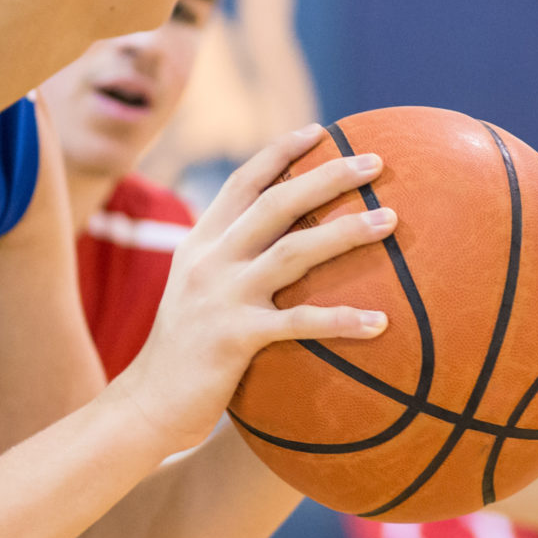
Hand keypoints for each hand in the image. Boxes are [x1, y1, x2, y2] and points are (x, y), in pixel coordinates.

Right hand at [111, 124, 392, 454]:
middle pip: (277, 202)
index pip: (243, 182)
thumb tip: (283, 247)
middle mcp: (209, 260)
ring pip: (293, 251)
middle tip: (376, 162)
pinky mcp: (234, 337)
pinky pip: (299, 323)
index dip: (281, 152)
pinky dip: (342, 320)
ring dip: (346, 232)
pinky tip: (381, 323)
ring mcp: (221, 297)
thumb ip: (231, 264)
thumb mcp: (199, 294)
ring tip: (391, 221)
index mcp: (201, 244)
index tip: (321, 131)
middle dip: (328, 176)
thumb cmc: (186, 354)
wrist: (145, 406)